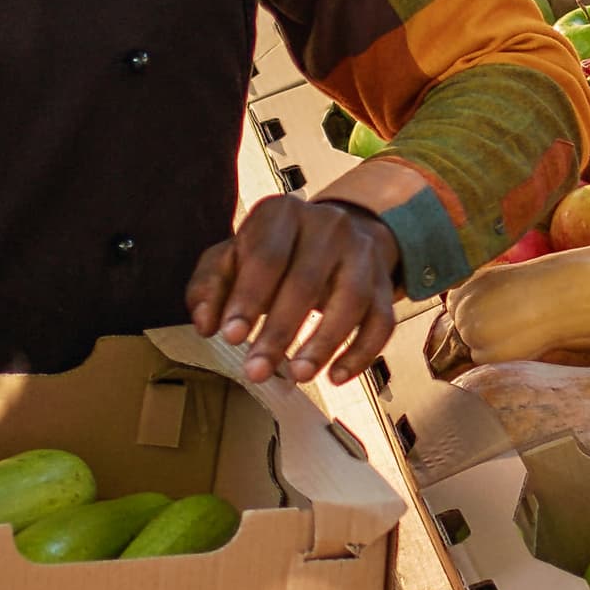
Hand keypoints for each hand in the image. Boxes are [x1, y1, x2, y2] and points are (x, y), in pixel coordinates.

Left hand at [187, 194, 400, 385]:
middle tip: (256, 371)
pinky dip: (361, 352)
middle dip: (279, 332)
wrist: (331, 235)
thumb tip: (206, 324)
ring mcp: (361, 252)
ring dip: (323, 343)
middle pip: (306, 281)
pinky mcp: (383, 282)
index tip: (230, 337)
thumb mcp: (233, 257)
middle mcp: (328, 225)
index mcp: (282, 213)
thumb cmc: (272, 252)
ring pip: (351, 299)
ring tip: (298, 375)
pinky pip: (382, 320)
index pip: (266, 256)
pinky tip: (336, 376)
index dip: (248, 299)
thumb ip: (211, 286)